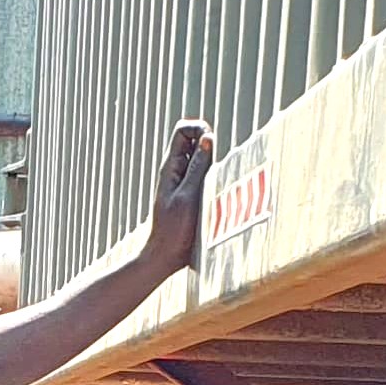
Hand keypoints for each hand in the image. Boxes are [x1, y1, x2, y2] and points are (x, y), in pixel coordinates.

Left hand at [145, 120, 214, 269]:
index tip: (210, 141)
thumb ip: (198, 167)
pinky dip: (217, 179)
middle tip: (213, 169)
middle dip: (210, 146)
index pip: (182, 130)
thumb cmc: (173, 230)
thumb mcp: (188, 196)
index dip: (198, 128)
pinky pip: (209, 177)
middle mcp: (179, 171)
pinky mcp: (196, 195)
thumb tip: (208, 137)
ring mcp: (188, 182)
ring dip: (215, 165)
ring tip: (215, 186)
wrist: (166, 256)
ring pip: (205, 160)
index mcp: (171, 167)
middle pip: (196, 141)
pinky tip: (219, 196)